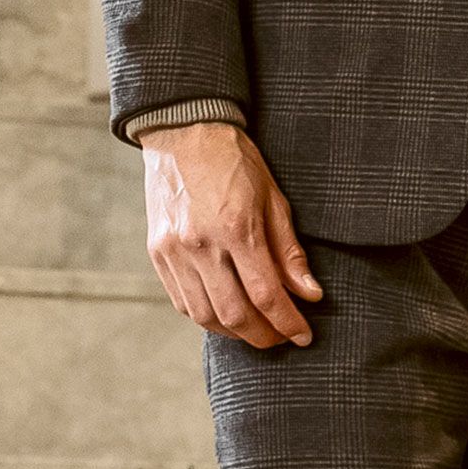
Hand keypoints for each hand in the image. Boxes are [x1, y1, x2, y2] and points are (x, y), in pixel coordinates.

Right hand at [140, 121, 323, 347]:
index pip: (267, 295)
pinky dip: (206, 317)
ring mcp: (174, 251)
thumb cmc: (234, 159)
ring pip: (205, 316)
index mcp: (236, 226)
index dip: (288, 322)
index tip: (304, 335)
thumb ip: (289, 250)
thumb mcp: (272, 196)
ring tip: (257, 329)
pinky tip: (225, 315)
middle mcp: (201, 244)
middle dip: (264, 336)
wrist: (183, 132)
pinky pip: (182, 302)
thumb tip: (309, 293)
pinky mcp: (158, 253)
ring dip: (235, 333)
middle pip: (235, 315)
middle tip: (283, 337)